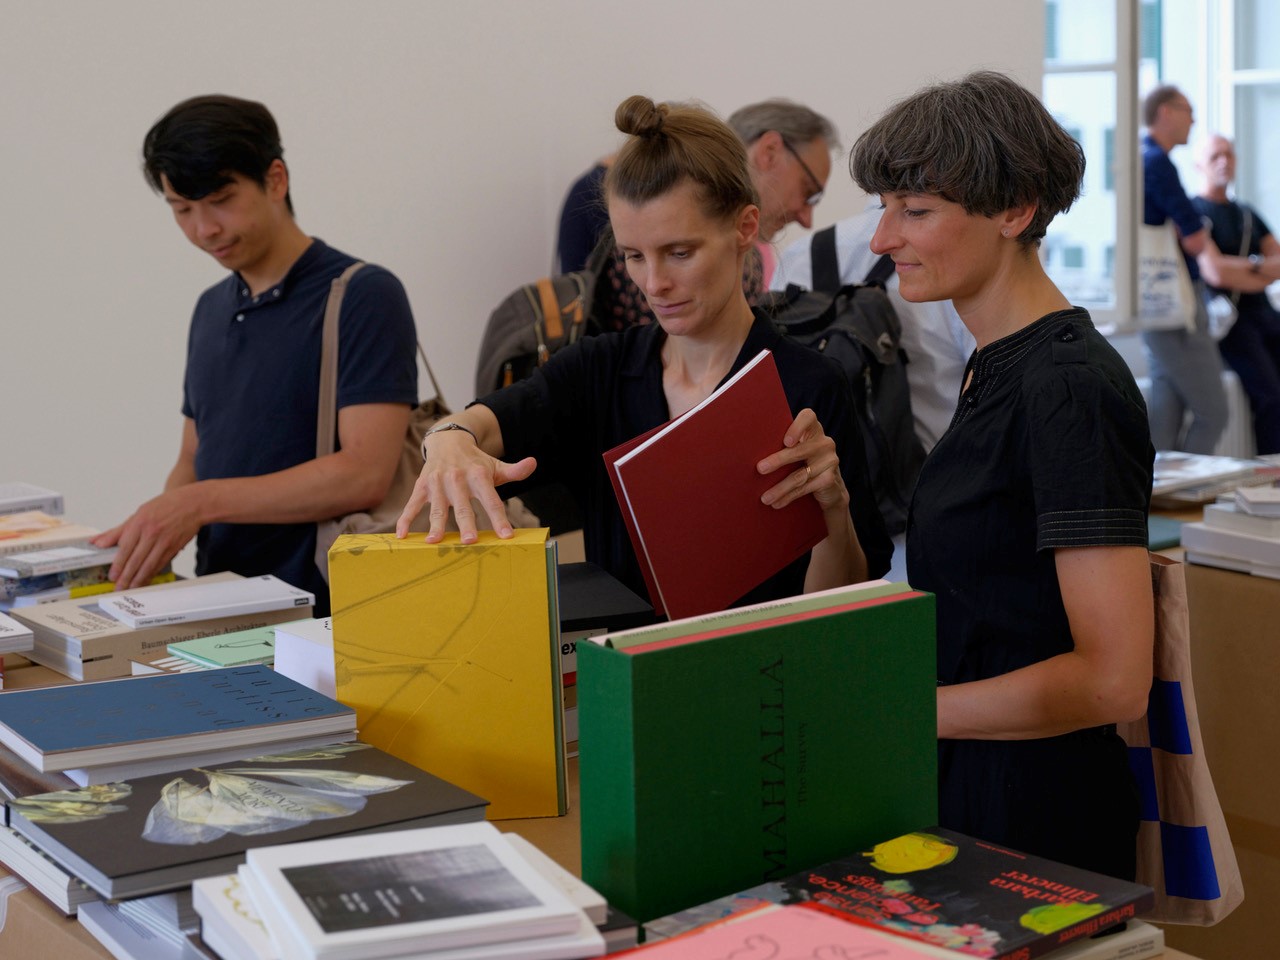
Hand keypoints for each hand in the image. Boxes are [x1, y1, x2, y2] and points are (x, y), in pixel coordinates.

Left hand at [91, 486, 204, 588]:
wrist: (193, 504)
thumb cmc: (166, 506)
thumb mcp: (138, 514)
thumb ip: (117, 531)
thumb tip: (98, 542)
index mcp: (139, 523)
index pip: (124, 549)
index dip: (118, 565)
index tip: (112, 576)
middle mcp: (151, 533)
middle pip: (136, 560)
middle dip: (126, 577)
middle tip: (119, 588)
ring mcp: (164, 541)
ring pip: (148, 565)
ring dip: (139, 580)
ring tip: (131, 588)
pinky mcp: (174, 547)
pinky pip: (161, 564)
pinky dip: (152, 574)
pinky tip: (146, 580)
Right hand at [396, 431, 535, 543]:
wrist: (447, 440)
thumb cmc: (475, 461)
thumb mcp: (495, 465)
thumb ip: (514, 470)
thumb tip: (534, 463)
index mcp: (478, 475)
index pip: (492, 500)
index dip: (499, 518)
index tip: (507, 536)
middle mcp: (457, 479)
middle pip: (463, 506)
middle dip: (466, 523)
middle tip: (470, 541)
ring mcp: (437, 483)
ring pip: (437, 507)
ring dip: (435, 524)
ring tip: (434, 542)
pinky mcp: (421, 486)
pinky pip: (412, 504)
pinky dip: (406, 520)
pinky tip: (403, 536)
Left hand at [756, 407, 847, 514]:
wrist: (830, 489)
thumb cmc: (803, 464)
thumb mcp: (795, 452)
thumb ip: (781, 446)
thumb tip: (745, 453)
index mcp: (812, 430)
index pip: (809, 417)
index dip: (797, 426)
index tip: (785, 441)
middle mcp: (824, 442)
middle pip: (800, 450)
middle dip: (778, 460)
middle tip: (760, 469)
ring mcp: (830, 460)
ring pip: (800, 474)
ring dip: (780, 488)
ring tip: (764, 497)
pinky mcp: (830, 479)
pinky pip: (805, 488)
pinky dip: (789, 497)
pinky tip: (777, 503)